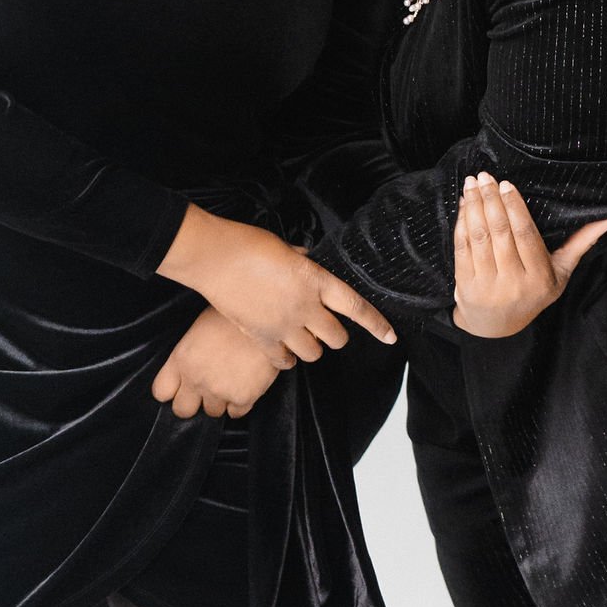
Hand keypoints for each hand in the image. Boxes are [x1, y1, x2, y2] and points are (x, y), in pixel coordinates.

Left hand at [151, 307, 293, 421]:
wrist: (265, 316)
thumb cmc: (232, 316)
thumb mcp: (199, 329)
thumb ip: (188, 356)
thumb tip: (187, 371)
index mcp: (182, 358)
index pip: (162, 391)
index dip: (172, 391)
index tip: (180, 388)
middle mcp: (196, 378)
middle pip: (182, 410)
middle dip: (193, 403)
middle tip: (205, 390)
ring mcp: (219, 390)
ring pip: (212, 412)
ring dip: (220, 400)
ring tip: (231, 379)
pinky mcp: (243, 397)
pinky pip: (236, 413)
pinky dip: (241, 402)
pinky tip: (246, 383)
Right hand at [160, 204, 397, 361]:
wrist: (215, 257)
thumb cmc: (249, 244)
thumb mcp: (288, 249)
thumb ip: (305, 265)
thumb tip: (309, 267)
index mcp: (317, 281)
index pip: (357, 308)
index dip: (377, 325)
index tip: (390, 337)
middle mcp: (306, 308)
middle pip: (337, 338)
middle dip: (336, 335)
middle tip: (326, 328)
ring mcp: (284, 326)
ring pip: (314, 354)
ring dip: (312, 348)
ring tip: (303, 338)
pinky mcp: (261, 338)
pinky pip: (284, 362)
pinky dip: (287, 360)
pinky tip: (284, 353)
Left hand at [450, 174, 606, 338]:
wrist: (497, 325)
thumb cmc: (533, 291)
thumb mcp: (561, 272)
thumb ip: (581, 243)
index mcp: (539, 278)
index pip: (526, 236)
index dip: (515, 208)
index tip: (506, 184)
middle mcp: (513, 284)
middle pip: (501, 233)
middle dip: (491, 200)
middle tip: (485, 177)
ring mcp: (487, 286)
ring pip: (479, 238)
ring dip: (474, 207)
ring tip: (472, 184)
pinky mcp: (466, 286)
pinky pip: (462, 248)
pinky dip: (461, 223)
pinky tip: (464, 204)